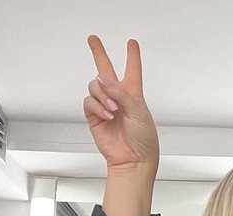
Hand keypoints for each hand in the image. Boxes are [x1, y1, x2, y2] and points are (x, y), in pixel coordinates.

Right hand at [84, 35, 158, 173]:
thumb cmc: (143, 139)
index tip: (131, 43)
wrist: (133, 159)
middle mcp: (118, 97)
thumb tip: (104, 80)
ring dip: (103, 95)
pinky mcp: (94, 116)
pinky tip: (107, 115)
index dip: (132, 56)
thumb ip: (122, 94)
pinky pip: (89, 102)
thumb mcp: (139, 112)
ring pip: (95, 86)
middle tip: (93, 39)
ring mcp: (105, 105)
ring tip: (113, 109)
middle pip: (105, 70)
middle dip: (99, 53)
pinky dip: (97, 106)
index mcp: (134, 94)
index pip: (132, 70)